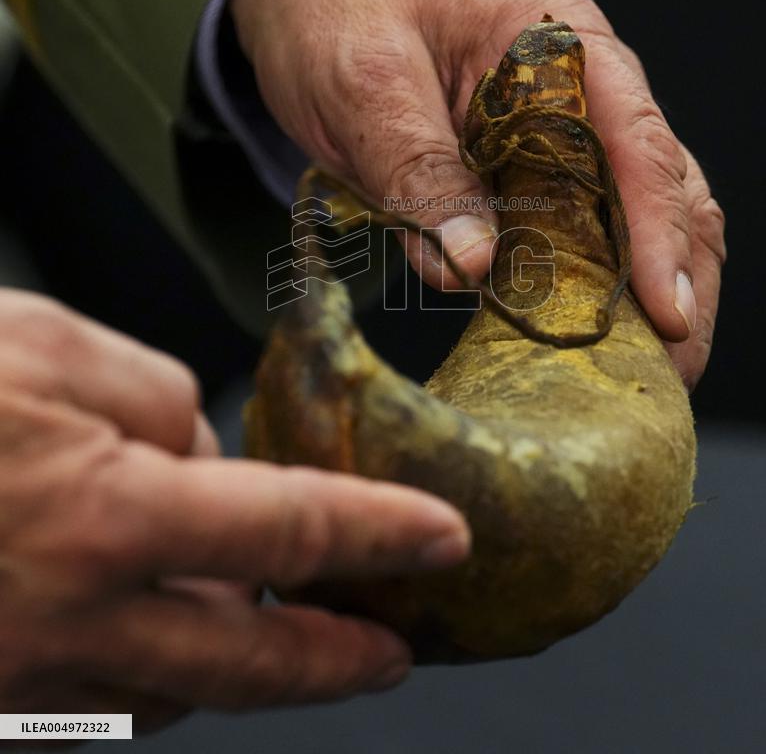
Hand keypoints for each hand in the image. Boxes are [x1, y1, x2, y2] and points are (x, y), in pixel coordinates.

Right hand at [0, 290, 469, 728]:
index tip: (442, 539)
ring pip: (166, 689)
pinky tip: (145, 625)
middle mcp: (70, 622)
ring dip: (227, 661)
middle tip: (391, 654)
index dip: (378, 534)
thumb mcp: (46, 346)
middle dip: (336, 662)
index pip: (289, 532)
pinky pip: (89, 701)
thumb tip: (200, 453)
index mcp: (103, 518)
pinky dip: (138, 667)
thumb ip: (150, 396)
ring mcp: (20, 683)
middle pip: (249, 664)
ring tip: (270, 628)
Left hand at [231, 0, 725, 388]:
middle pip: (662, 187)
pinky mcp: (523, 174)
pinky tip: (587, 339)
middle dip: (678, 278)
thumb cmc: (339, 13)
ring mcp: (556, 134)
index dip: (660, 231)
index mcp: (560, 42)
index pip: (635, 140)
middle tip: (673, 369)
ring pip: (631, 217)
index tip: (668, 312)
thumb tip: (475, 267)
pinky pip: (570, 234)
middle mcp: (579, 88)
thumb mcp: (367, 82)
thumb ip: (420, 170)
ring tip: (646, 371)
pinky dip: (586, 288)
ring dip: (643, 293)